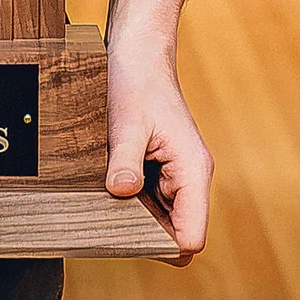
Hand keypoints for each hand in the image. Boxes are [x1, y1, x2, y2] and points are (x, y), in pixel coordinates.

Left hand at [104, 39, 212, 262]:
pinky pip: (148, 201)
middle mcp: (189, 179)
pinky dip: (129, 199)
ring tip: (106, 195)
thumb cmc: (137, 82)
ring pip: (160, 219)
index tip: (127, 235)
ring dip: (134, 216)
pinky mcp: (159, 169)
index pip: (191, 238)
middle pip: (175, 234)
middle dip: (145, 235)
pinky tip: (108, 182)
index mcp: (193, 171)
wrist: (138, 52)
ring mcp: (175, 176)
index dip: (162, 247)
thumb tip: (122, 192)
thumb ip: (126, 160)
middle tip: (108, 218)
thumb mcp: (126, 122)